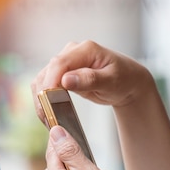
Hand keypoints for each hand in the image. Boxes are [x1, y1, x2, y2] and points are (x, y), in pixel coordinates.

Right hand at [31, 40, 153, 123]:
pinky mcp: (61, 73)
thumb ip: (90, 79)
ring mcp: (65, 62)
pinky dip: (44, 100)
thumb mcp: (111, 81)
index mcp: (86, 49)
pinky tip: (49, 114)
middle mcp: (72, 52)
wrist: (127, 82)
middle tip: (48, 118)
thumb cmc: (123, 79)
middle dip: (43, 95)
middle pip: (47, 71)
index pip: (59, 63)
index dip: (50, 82)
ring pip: (42, 79)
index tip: (48, 101)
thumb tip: (65, 80)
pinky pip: (46, 85)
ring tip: (48, 119)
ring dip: (41, 99)